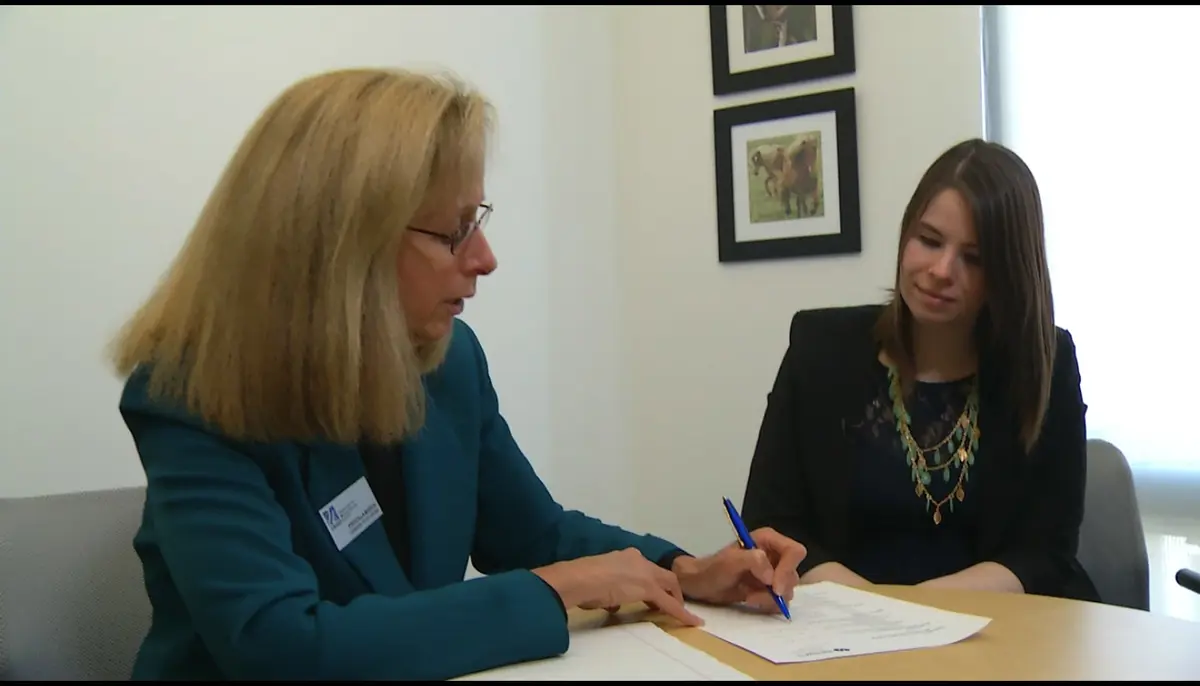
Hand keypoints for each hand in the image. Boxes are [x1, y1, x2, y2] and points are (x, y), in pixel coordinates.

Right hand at [532, 548, 703, 626]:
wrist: (579, 579)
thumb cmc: (581, 582)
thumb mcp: (598, 584)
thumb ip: (610, 592)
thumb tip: (613, 603)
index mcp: (625, 556)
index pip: (644, 569)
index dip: (649, 582)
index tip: (650, 594)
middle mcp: (638, 560)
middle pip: (662, 574)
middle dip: (669, 588)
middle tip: (670, 602)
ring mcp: (645, 573)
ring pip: (670, 585)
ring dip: (675, 598)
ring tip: (681, 612)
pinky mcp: (649, 589)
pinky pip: (670, 604)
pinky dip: (682, 614)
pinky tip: (692, 622)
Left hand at [672, 527, 805, 612]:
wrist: (702, 585)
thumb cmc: (713, 568)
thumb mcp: (730, 562)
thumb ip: (752, 561)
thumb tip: (771, 576)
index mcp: (768, 540)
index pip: (794, 552)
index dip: (787, 570)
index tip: (773, 587)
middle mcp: (774, 555)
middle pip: (793, 574)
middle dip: (777, 589)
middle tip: (755, 595)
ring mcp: (774, 573)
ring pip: (788, 590)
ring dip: (769, 599)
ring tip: (749, 597)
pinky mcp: (769, 590)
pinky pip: (781, 601)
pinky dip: (768, 605)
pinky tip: (751, 601)